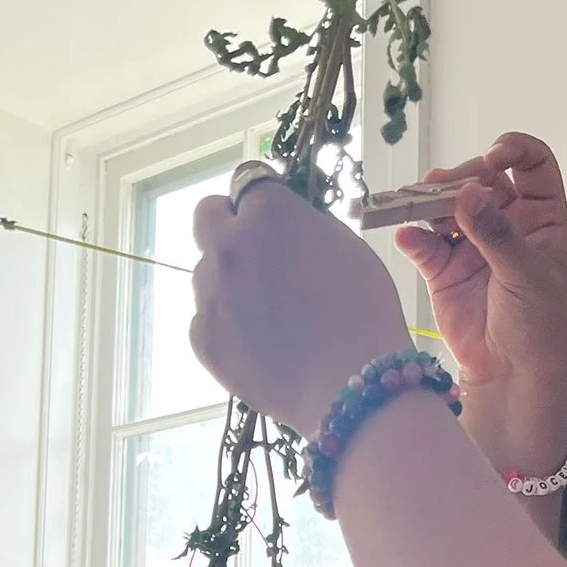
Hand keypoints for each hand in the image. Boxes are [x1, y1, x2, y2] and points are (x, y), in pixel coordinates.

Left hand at [189, 176, 412, 435]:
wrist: (350, 385)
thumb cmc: (364, 313)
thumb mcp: (346, 247)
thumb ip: (303, 225)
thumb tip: (283, 227)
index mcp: (268, 213)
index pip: (247, 181)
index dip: (261, 200)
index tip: (272, 217)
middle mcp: (229, 245)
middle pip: (206, 215)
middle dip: (227, 225)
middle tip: (256, 253)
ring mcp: (210, 293)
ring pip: (208, 273)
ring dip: (230, 282)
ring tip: (271, 316)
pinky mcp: (202, 337)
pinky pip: (206, 319)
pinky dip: (227, 326)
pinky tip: (263, 345)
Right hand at [395, 134, 566, 471]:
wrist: (511, 376)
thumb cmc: (538, 325)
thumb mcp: (526, 276)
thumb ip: (496, 233)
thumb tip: (467, 192)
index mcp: (540, 218)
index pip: (532, 165)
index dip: (513, 150)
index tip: (493, 157)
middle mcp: (506, 223)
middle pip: (480, 179)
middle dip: (461, 178)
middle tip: (444, 190)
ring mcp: (472, 244)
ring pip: (447, 206)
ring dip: (430, 201)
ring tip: (416, 203)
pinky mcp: (443, 268)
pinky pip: (424, 244)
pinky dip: (413, 238)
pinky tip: (408, 237)